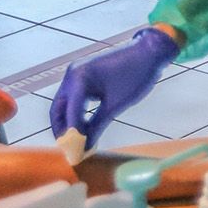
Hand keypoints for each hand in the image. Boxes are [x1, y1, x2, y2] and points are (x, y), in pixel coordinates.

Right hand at [50, 27, 177, 140]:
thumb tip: (85, 147)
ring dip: (69, 123)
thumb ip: (97, 125)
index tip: (75, 155)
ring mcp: (77, 73)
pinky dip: (76, 113)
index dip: (71, 136)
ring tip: (78, 143)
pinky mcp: (84, 76)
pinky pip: (74, 98)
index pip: (69, 113)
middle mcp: (72, 74)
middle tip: (71, 150)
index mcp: (79, 78)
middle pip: (58, 109)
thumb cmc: (135, 76)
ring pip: (64, 104)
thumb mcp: (115, 104)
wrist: (149, 52)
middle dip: (62, 130)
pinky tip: (85, 129)